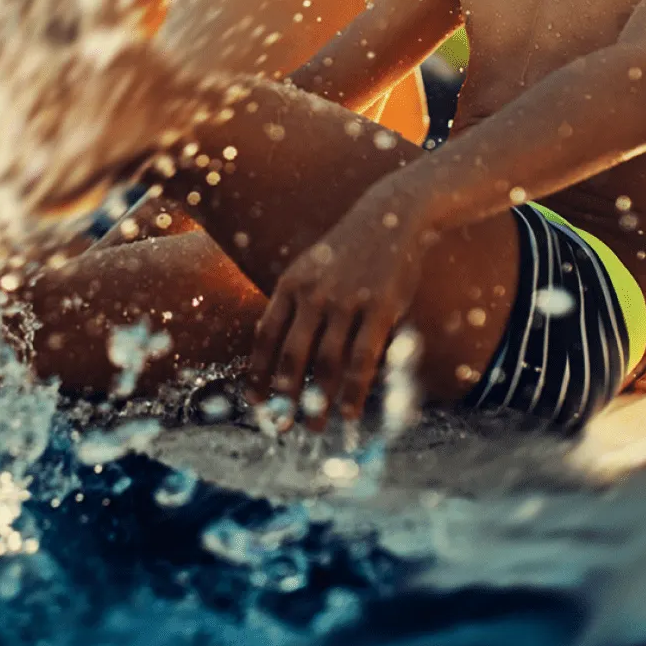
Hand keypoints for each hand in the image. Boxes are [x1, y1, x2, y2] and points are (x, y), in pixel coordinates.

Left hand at [247, 200, 426, 429]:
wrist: (391, 217)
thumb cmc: (347, 252)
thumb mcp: (310, 268)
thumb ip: (292, 305)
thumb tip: (272, 352)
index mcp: (291, 284)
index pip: (265, 336)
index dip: (257, 372)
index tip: (254, 402)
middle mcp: (314, 293)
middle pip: (292, 356)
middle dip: (284, 397)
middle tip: (281, 428)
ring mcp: (346, 301)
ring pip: (328, 364)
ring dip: (319, 402)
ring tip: (314, 427)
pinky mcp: (379, 308)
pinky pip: (363, 358)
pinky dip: (355, 391)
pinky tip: (350, 413)